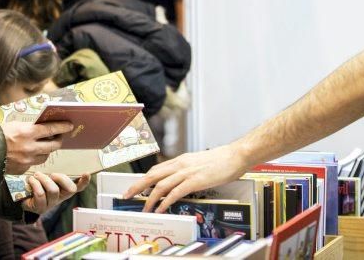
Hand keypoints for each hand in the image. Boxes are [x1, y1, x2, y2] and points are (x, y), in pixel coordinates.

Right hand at [2, 121, 72, 174]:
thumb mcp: (14, 125)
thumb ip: (30, 127)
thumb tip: (43, 127)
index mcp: (28, 133)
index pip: (51, 129)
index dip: (62, 127)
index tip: (69, 125)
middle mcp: (30, 147)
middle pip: (53, 145)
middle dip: (58, 140)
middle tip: (59, 136)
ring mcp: (27, 160)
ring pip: (45, 156)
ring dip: (47, 150)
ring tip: (44, 145)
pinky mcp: (23, 169)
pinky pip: (34, 164)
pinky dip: (34, 158)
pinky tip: (30, 154)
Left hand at [22, 172, 89, 213]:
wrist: (22, 199)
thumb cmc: (37, 185)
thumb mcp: (46, 178)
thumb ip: (52, 172)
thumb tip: (55, 158)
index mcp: (64, 190)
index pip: (78, 187)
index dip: (84, 182)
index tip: (86, 173)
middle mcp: (60, 198)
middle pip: (70, 189)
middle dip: (61, 178)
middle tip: (52, 174)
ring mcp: (51, 204)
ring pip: (53, 190)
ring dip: (44, 179)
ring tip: (37, 175)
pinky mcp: (41, 207)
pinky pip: (40, 194)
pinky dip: (35, 184)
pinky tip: (31, 180)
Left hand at [123, 144, 247, 212]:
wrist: (236, 155)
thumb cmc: (221, 160)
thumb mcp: (199, 163)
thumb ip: (188, 171)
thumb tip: (180, 181)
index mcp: (181, 160)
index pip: (157, 169)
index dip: (144, 179)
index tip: (136, 186)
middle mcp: (181, 164)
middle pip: (153, 175)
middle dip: (138, 186)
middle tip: (127, 195)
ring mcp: (187, 172)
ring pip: (161, 185)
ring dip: (150, 198)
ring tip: (144, 208)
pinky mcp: (196, 180)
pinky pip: (176, 192)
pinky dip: (166, 201)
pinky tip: (161, 208)